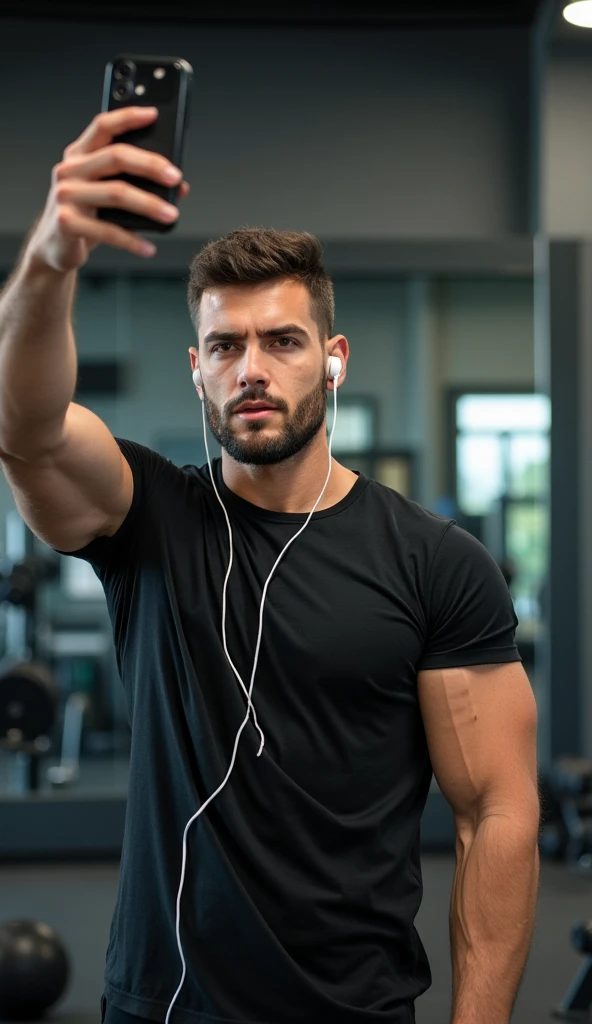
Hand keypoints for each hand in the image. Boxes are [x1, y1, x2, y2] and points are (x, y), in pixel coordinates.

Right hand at [27, 106, 190, 272]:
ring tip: (172, 215)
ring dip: (149, 204)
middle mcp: (69, 170)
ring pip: (116, 193)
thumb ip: (138, 184)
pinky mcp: (66, 223)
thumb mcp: (107, 194)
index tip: (155, 115)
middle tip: (176, 177)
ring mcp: (65, 195)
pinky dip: (132, 241)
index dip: (128, 117)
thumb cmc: (86, 215)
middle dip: (150, 165)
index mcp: (79, 154)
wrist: (55, 246)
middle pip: (115, 157)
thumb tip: (181, 187)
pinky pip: (107, 230)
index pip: (103, 126)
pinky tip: (149, 248)